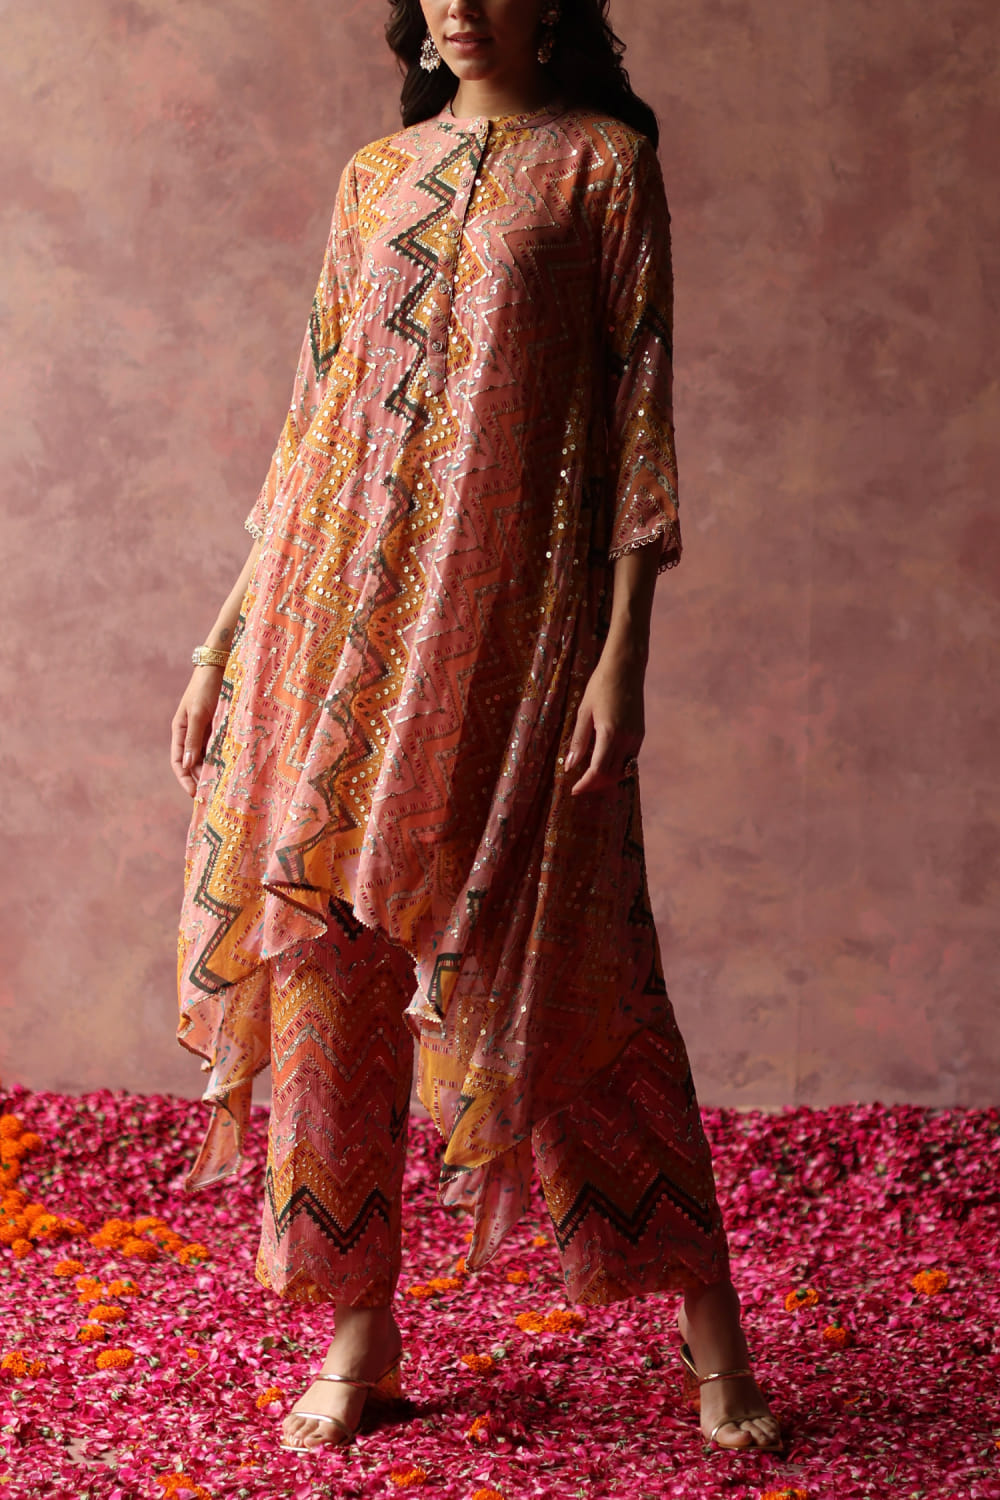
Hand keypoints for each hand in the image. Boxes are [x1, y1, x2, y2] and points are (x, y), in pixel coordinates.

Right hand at [170, 667, 224, 796]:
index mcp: (179, 730)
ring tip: (220, 786)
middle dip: (199, 778)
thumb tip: (186, 764)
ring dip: (211, 770)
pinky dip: (220, 758)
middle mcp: (190, 733)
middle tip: (211, 795)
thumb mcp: (198, 714)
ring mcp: (204, 730)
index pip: (177, 762)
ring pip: (205, 757)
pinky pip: (217, 747)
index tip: (194, 793)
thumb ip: (192, 739)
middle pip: (191, 763)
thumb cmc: (205, 689)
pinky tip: (228, 768)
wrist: (219, 668)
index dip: (184, 779)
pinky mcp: (217, 726)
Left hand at [564, 647, 644, 796]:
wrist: (626, 668)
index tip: (574, 789)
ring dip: (607, 778)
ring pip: (622, 769)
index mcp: (609, 734)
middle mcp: (626, 739)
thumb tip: (569, 766)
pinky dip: (616, 767)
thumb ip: (578, 741)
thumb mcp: (584, 712)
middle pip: (611, 774)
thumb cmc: (600, 685)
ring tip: (590, 778)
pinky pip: (629, 759)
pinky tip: (604, 764)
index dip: (586, 783)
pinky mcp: (640, 734)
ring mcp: (636, 737)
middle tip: (580, 786)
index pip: (598, 770)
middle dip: (595, 785)